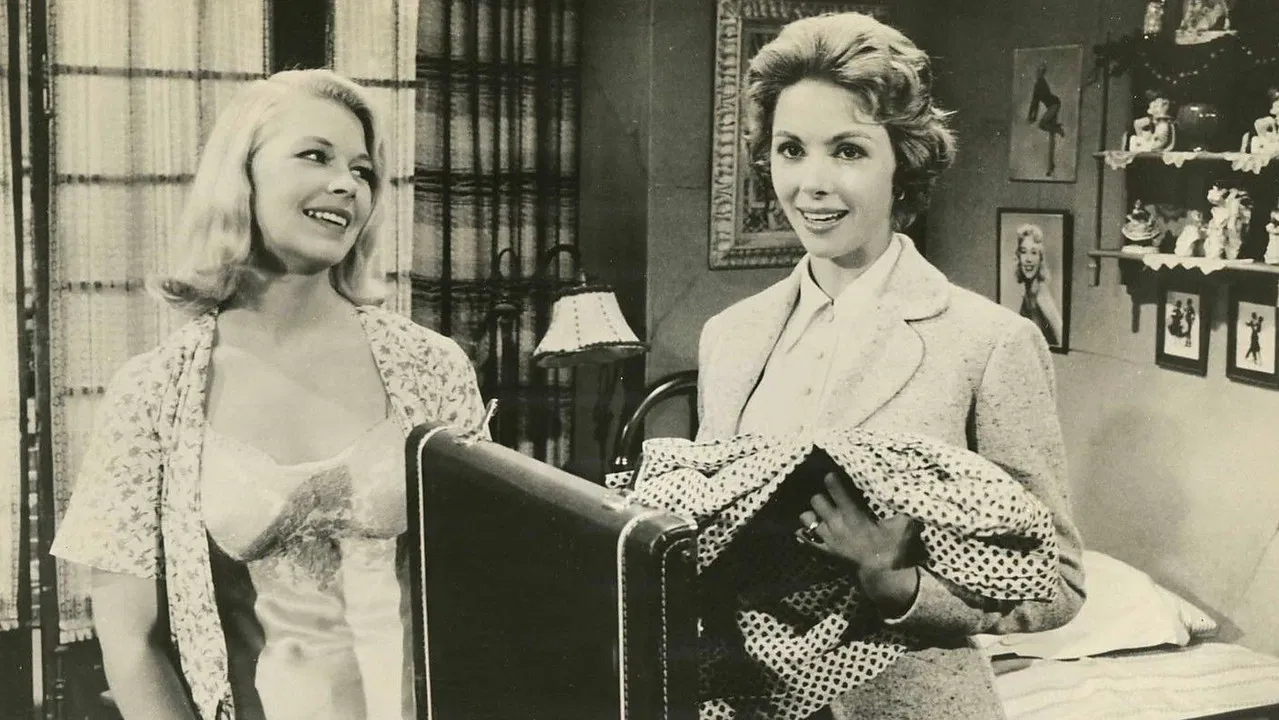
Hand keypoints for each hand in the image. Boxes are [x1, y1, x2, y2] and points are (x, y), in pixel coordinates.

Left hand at [798, 472, 921, 613]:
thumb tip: (903, 504)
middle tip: (830, 498)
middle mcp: (837, 524)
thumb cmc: (893, 550)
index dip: (832, 480)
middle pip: (816, 500)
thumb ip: (901, 512)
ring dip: (812, 513)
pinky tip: (807, 528)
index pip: (836, 491)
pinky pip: (806, 539)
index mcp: (854, 515)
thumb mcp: (904, 527)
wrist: (883, 577)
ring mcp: (828, 539)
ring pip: (806, 518)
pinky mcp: (825, 551)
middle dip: (821, 496)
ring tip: (820, 513)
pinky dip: (804, 533)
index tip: (830, 475)